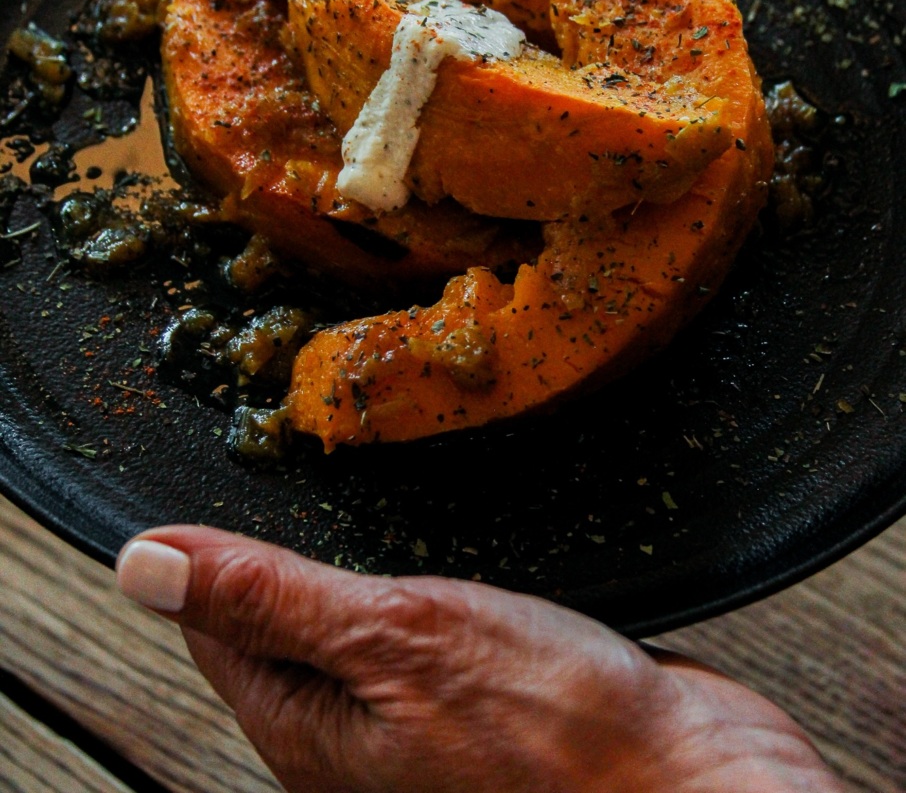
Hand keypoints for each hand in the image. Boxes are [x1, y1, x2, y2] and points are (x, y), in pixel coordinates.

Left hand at [116, 527, 845, 792]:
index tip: (230, 471)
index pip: (217, 623)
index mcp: (308, 730)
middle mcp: (354, 737)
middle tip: (302, 470)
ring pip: (358, 623)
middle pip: (283, 626)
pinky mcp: (480, 706)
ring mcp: (420, 724)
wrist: (695, 783)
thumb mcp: (395, 635)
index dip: (215, 548)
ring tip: (368, 504)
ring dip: (362, 560)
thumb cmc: (559, 732)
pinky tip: (445, 558)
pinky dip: (423, 585)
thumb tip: (147, 564)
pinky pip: (423, 635)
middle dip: (291, 550)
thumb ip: (270, 599)